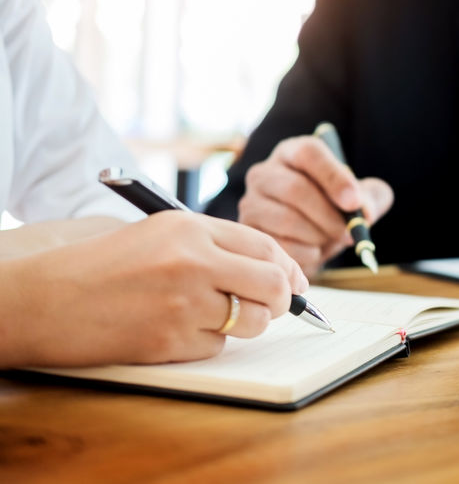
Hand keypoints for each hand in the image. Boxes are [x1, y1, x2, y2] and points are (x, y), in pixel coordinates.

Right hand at [0, 211, 308, 367]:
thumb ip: (213, 245)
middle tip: (277, 305)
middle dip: (285, 299)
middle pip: (273, 284)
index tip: (298, 282)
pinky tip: (178, 330)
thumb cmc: (103, 265)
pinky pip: (217, 346)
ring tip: (217, 316)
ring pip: (252, 320)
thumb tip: (272, 268)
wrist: (46, 299)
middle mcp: (193, 261)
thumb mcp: (159, 234)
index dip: (289, 267)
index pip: (265, 246)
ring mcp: (183, 303)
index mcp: (189, 227)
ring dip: (247, 323)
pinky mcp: (170, 341)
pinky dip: (208, 342)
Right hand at [237, 135, 393, 276]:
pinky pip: (280, 245)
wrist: (311, 239)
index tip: (354, 202)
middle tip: (350, 233)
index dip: (334, 177)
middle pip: (296, 189)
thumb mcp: (359, 199)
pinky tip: (313, 250)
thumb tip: (364, 211)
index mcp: (294, 153)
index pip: (310, 152)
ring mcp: (251, 201)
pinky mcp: (249, 231)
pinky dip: (305, 254)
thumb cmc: (333, 211)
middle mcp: (266, 172)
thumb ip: (372, 197)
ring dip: (318, 236)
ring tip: (329, 239)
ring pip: (287, 219)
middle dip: (329, 216)